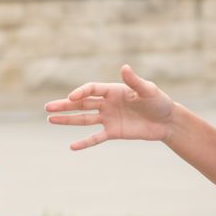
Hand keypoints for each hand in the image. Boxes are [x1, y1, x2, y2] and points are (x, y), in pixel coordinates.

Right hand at [45, 65, 176, 148]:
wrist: (167, 121)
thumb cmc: (159, 101)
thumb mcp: (148, 90)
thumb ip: (135, 81)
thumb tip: (124, 68)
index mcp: (113, 90)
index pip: (91, 90)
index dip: (80, 92)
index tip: (71, 97)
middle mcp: (107, 103)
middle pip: (81, 103)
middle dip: (64, 105)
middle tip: (47, 108)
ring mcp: (109, 118)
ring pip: (84, 119)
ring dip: (67, 120)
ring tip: (50, 119)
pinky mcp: (114, 132)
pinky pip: (96, 138)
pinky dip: (85, 142)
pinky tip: (72, 147)